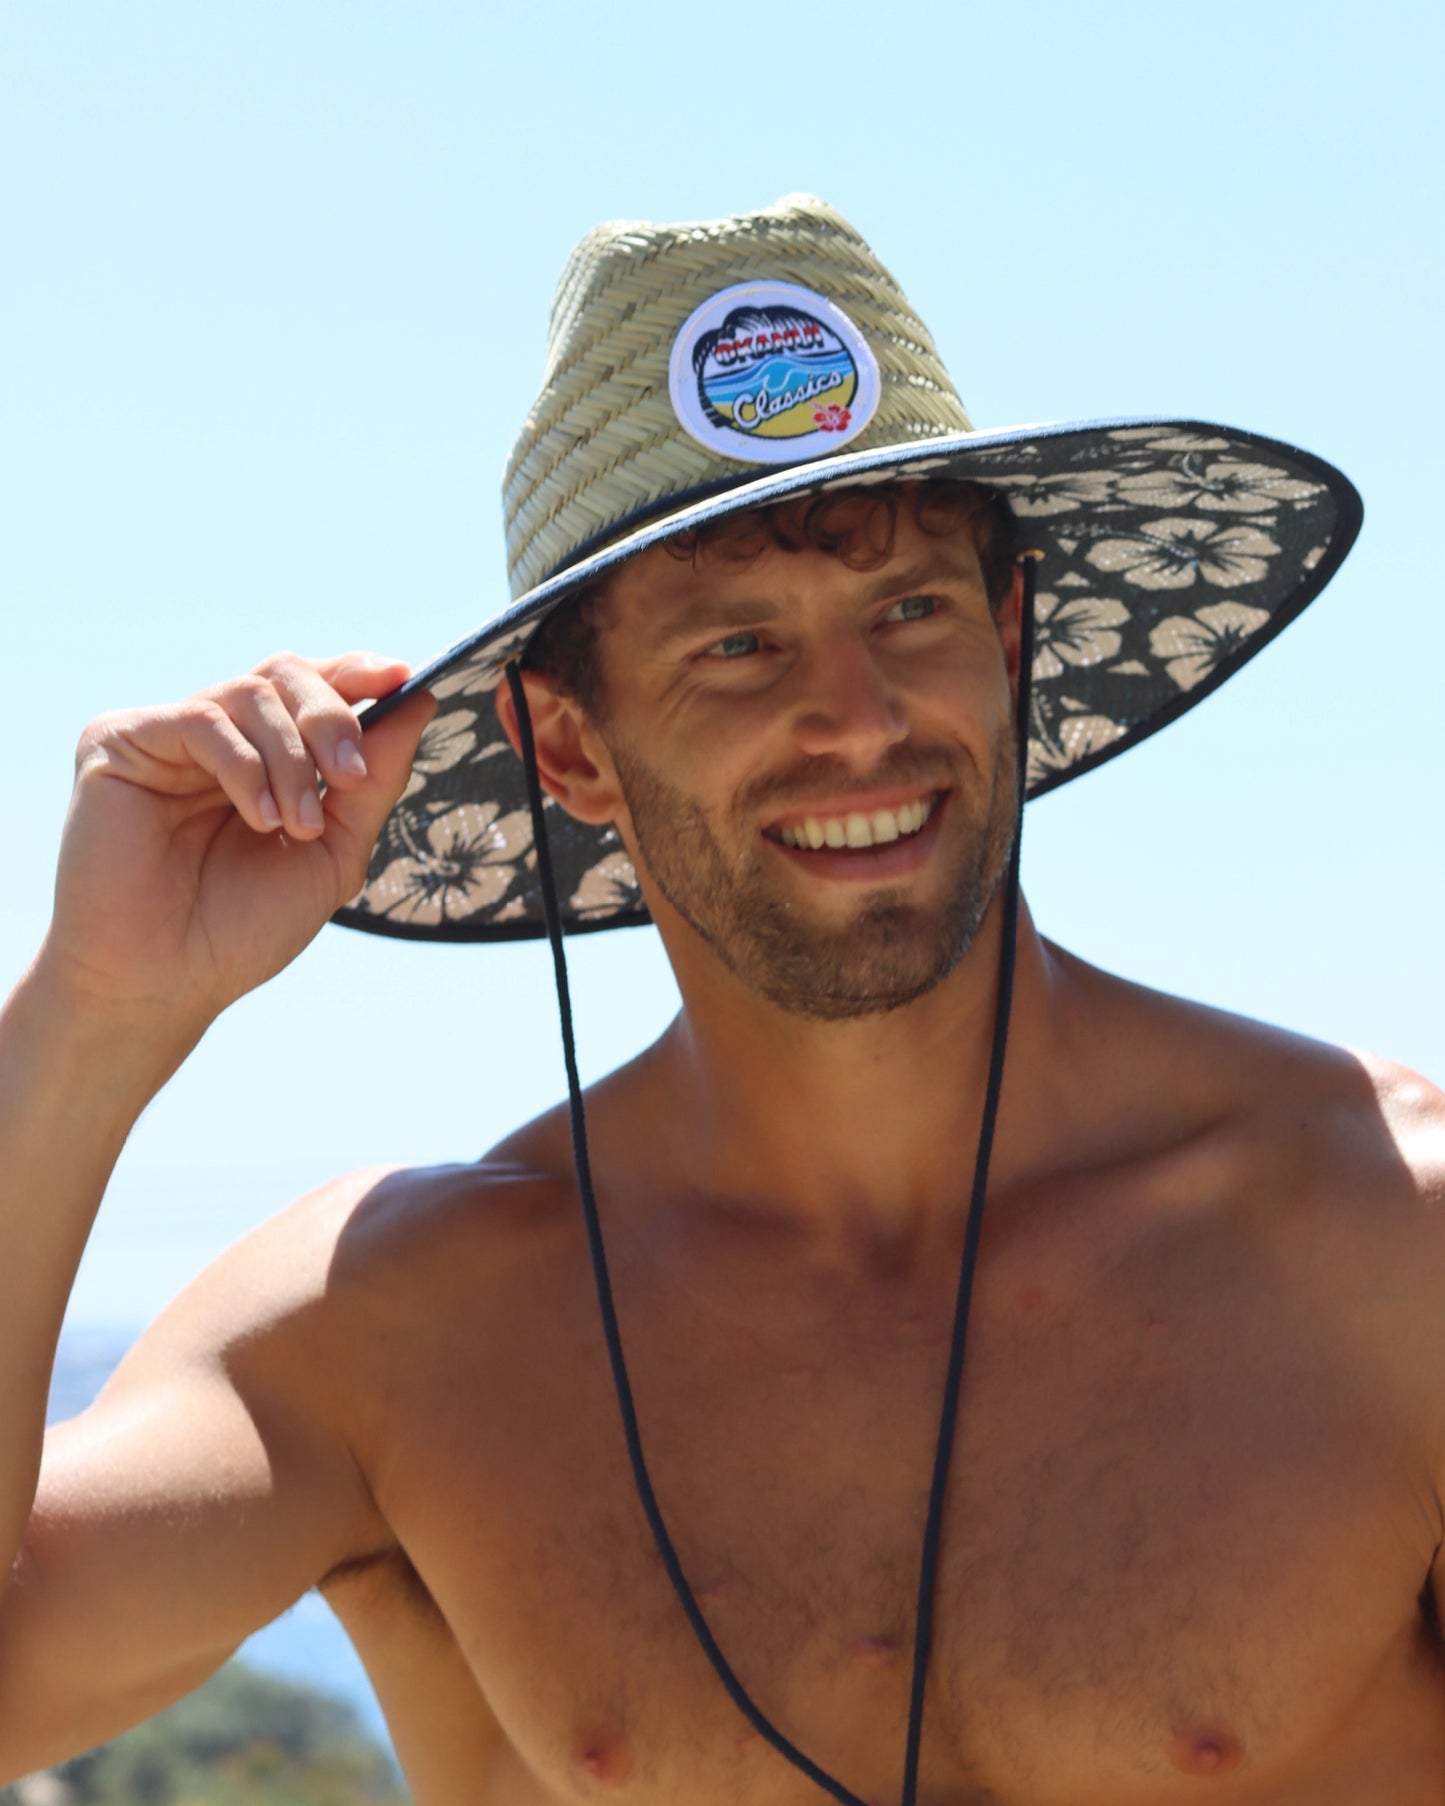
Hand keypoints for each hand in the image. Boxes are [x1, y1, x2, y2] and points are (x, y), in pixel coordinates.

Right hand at [39, 652, 436, 1034]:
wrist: (165, 981)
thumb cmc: (242, 928)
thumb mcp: (334, 850)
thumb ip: (374, 780)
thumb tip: (419, 700)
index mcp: (263, 757)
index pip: (311, 687)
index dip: (357, 672)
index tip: (404, 678)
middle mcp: (216, 737)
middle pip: (285, 674)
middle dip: (332, 718)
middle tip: (350, 776)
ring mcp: (166, 736)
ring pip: (250, 692)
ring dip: (292, 760)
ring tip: (298, 825)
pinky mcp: (118, 741)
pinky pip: (202, 718)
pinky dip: (246, 766)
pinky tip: (259, 819)